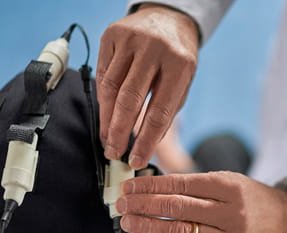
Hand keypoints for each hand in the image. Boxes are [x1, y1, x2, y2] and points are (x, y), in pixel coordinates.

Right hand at [96, 4, 198, 168]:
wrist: (168, 17)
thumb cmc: (177, 56)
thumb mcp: (184, 82)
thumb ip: (167, 111)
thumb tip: (145, 145)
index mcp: (180, 64)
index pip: (159, 112)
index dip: (145, 141)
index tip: (136, 161)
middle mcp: (154, 48)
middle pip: (129, 100)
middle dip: (119, 133)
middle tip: (113, 153)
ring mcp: (130, 39)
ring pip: (110, 89)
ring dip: (106, 119)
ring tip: (107, 139)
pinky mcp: (111, 36)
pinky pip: (103, 75)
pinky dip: (103, 99)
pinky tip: (106, 113)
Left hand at [116, 172, 286, 232]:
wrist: (280, 221)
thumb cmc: (247, 195)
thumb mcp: (226, 179)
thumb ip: (193, 184)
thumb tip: (151, 186)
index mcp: (229, 187)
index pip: (182, 184)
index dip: (152, 186)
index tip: (131, 186)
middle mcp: (230, 213)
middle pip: (177, 209)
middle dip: (144, 205)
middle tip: (122, 203)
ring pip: (180, 232)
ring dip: (148, 226)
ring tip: (128, 221)